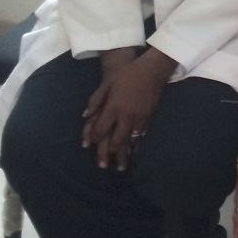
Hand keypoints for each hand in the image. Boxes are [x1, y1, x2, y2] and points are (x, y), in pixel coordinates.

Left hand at [81, 48, 176, 170]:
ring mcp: (138, 118)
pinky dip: (135, 145)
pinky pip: (140, 135)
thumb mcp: (107, 84)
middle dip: (108, 153)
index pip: (101, 128)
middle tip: (103, 165)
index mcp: (113, 107)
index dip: (94, 138)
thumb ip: (95, 100)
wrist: (152, 71)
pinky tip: (133, 151)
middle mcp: (125, 116)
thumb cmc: (128, 74)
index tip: (89, 145)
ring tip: (120, 167)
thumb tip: (85, 115)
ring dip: (123, 154)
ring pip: (129, 141)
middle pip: (115, 140)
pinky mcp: (148, 118)